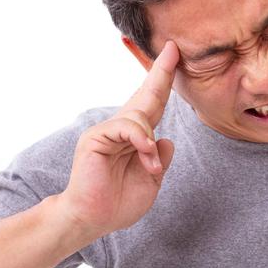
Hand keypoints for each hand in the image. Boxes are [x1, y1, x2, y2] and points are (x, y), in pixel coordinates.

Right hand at [61, 41, 178, 237]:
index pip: (153, 105)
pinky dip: (140, 141)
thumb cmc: (119, 202)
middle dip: (161, 72)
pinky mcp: (96, 137)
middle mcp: (121, 128)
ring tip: (150, 167)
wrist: (93, 219)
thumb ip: (159, 159)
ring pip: (139, 115)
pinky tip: (145, 156)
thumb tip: (165, 139)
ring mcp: (107, 131)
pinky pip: (125, 127)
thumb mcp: (151, 181)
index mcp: (135, 137)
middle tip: (173, 48)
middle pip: (146, 95)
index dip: (164, 82)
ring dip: (149, 142)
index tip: (175, 57)